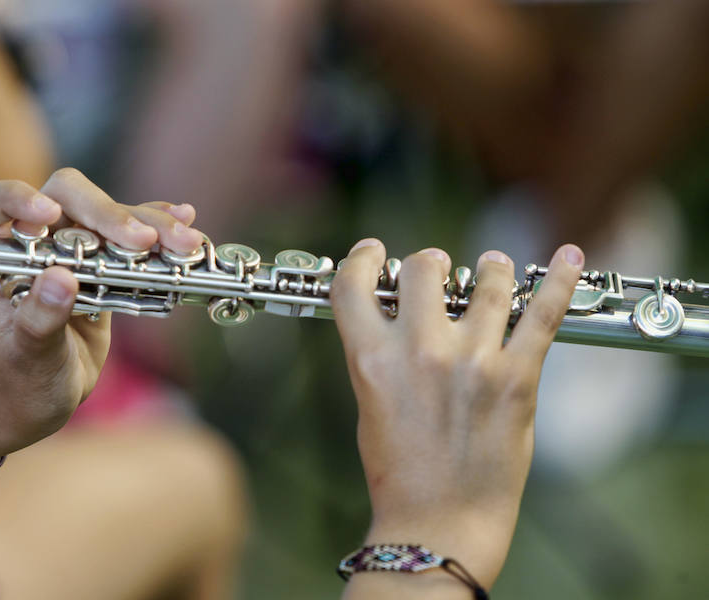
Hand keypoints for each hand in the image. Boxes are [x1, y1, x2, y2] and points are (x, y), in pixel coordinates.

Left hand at [0, 168, 203, 457]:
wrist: (42, 397)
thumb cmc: (20, 380)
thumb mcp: (27, 357)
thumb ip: (39, 319)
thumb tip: (61, 278)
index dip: (12, 197)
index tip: (47, 215)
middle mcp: (33, 240)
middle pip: (65, 197)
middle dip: (107, 212)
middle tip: (142, 242)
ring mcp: (72, 245)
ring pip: (109, 214)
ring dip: (151, 224)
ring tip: (185, 244)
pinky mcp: (105, 259)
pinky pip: (134, 234)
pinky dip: (162, 228)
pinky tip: (188, 224)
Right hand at [331, 241, 583, 587]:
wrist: (439, 522)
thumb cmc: (399, 473)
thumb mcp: (369, 405)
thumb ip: (379, 356)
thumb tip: (395, 317)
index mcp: (372, 360)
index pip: (355, 285)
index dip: (363, 260)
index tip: (373, 253)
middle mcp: (419, 352)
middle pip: (423, 268)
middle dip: (427, 264)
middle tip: (436, 273)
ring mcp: (472, 361)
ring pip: (485, 280)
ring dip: (488, 268)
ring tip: (492, 267)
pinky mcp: (516, 378)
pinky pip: (542, 315)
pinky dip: (559, 281)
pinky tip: (568, 255)